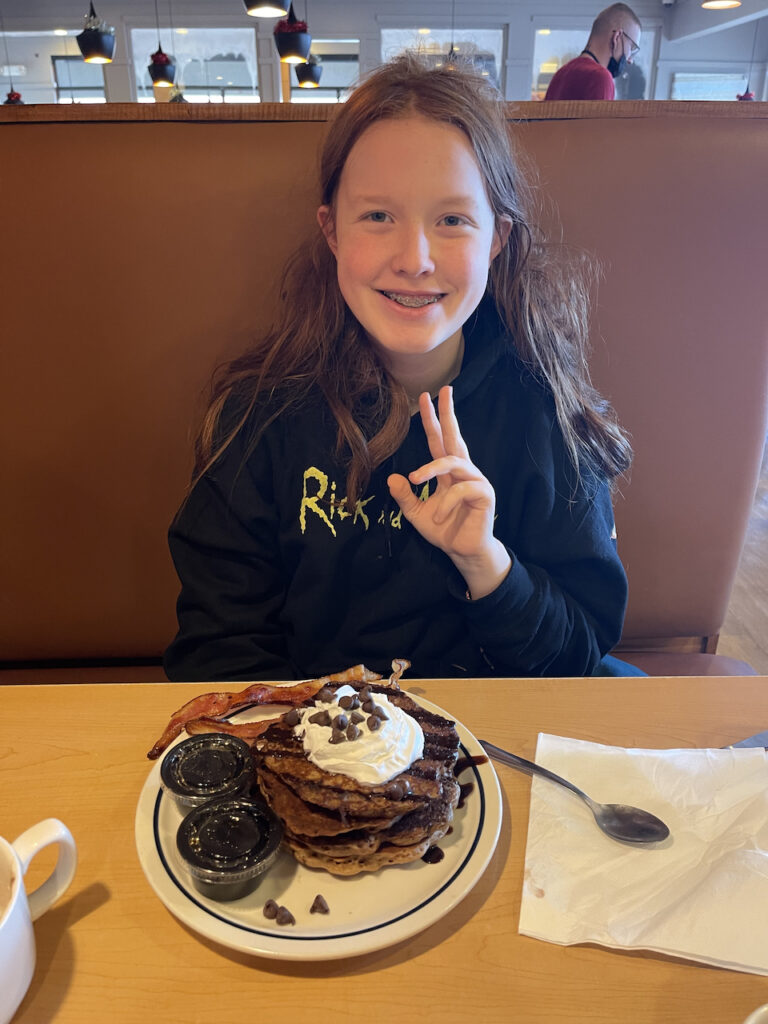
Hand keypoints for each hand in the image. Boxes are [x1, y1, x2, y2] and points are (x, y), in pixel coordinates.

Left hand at [387, 386, 510, 599]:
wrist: (463, 553)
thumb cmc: (443, 531)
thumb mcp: (415, 514)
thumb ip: (405, 496)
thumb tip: (392, 477)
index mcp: (447, 473)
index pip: (439, 441)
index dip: (432, 420)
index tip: (425, 396)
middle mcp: (463, 472)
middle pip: (454, 437)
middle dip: (448, 414)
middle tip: (443, 391)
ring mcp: (475, 481)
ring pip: (454, 462)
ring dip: (432, 468)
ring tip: (417, 479)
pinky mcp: (484, 494)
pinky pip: (461, 489)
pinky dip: (446, 502)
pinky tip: (438, 516)